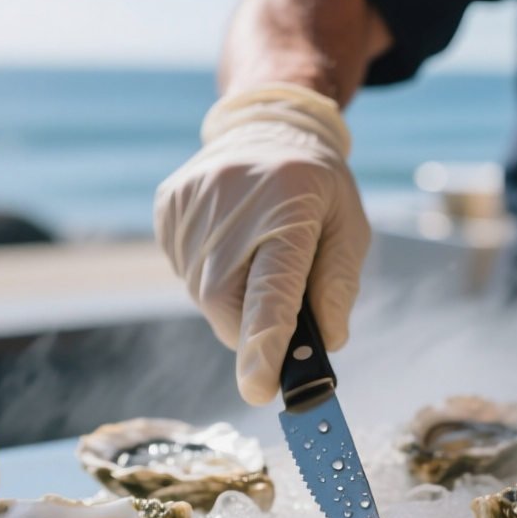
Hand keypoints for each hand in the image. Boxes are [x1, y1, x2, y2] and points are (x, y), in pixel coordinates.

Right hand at [154, 83, 369, 405]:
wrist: (267, 126)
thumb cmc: (318, 189)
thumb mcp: (349, 229)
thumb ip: (338, 287)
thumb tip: (325, 343)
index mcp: (287, 208)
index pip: (272, 290)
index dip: (266, 345)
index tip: (259, 391)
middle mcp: (231, 205)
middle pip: (229, 306)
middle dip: (253, 330)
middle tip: (277, 308)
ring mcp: (191, 207)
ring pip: (207, 299)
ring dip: (235, 303)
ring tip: (256, 256)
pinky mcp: (167, 211)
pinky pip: (188, 276)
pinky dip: (214, 279)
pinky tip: (233, 244)